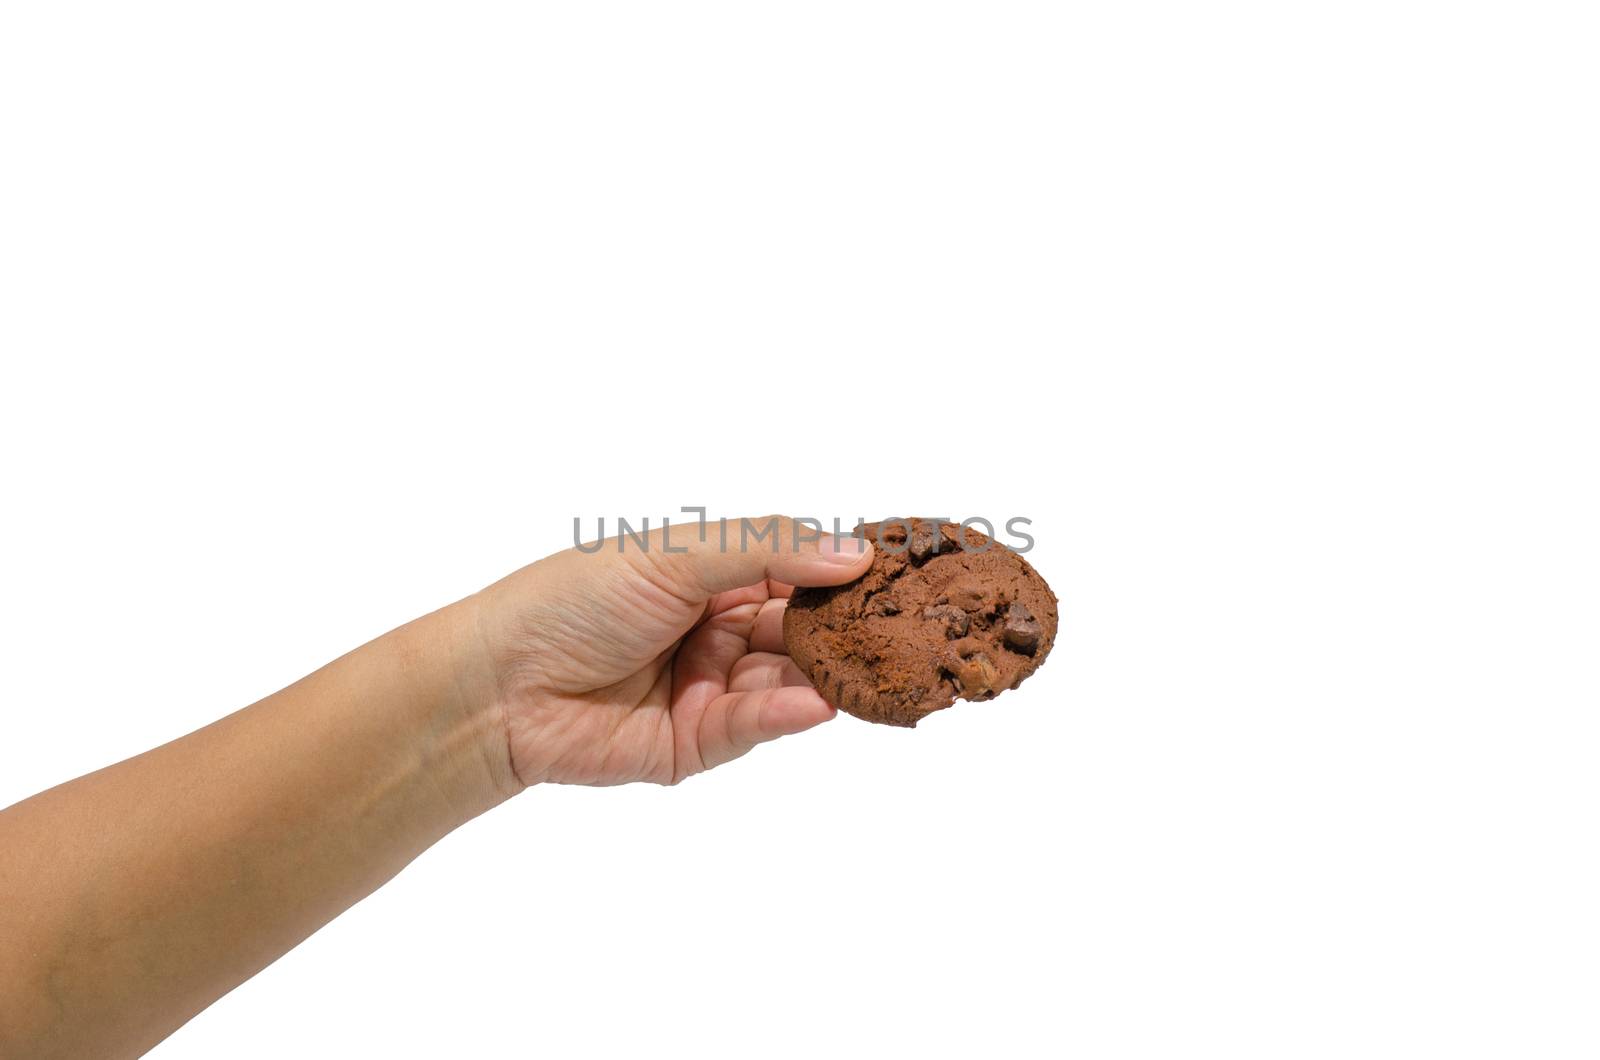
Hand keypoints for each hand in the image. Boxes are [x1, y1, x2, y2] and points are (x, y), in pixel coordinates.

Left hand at [472, 515, 873, 785]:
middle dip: (848, 627)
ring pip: (788, 678)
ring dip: (826, 673)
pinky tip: (817, 702)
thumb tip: (855, 552)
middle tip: (906, 626)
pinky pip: (756, 723)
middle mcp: (719, 630)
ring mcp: (711, 688)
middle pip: (803, 628)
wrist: (498, 684)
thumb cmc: (573, 600)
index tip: (901, 569)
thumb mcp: (674, 555)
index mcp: (713, 575)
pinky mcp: (698, 742)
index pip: (797, 568)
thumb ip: (767, 549)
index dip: (844, 568)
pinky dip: (788, 711)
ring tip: (872, 666)